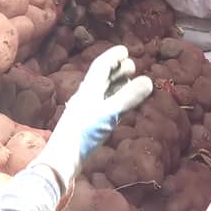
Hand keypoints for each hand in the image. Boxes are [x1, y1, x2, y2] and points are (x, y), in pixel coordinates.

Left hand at [32, 46, 151, 190]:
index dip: (113, 56)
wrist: (62, 160)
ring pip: (103, 91)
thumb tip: (148, 80)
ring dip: (116, 84)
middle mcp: (87, 96)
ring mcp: (86, 110)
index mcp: (89, 88)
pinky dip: (115, 99)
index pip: (101, 65)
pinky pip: (104, 104)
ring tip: (129, 82)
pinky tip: (119, 106)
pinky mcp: (88, 124)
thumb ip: (128, 97)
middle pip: (102, 77)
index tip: (126, 50)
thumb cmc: (84, 133)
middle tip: (132, 66)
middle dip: (117, 69)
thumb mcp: (109, 113)